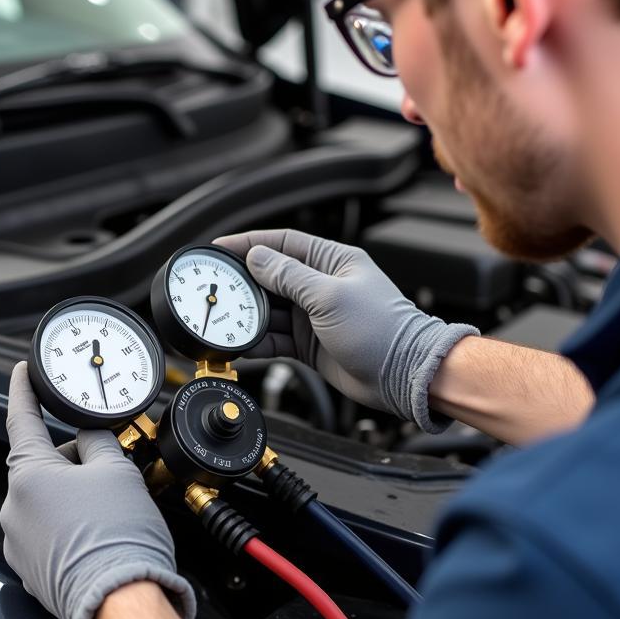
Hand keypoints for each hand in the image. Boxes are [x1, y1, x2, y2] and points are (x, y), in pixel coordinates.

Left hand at [3, 362, 195, 618]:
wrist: (120, 604)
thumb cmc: (118, 540)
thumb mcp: (117, 470)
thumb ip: (97, 441)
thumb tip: (89, 434)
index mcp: (28, 475)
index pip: (21, 418)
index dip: (24, 391)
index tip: (23, 374)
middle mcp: (14, 508)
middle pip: (42, 464)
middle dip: (73, 461)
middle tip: (110, 471)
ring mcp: (19, 542)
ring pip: (47, 499)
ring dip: (74, 496)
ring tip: (110, 513)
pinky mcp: (31, 570)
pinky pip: (49, 532)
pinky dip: (71, 526)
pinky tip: (99, 536)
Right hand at [213, 229, 477, 432]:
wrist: (403, 375)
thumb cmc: (383, 330)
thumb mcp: (330, 296)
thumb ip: (289, 276)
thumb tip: (257, 258)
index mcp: (332, 261)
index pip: (282, 243)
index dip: (249, 243)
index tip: (220, 247)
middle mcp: (321, 285)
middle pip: (270, 276)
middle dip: (243, 282)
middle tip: (216, 286)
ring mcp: (314, 315)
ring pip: (269, 309)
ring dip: (248, 314)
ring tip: (224, 319)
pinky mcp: (309, 343)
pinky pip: (275, 338)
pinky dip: (257, 341)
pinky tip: (241, 344)